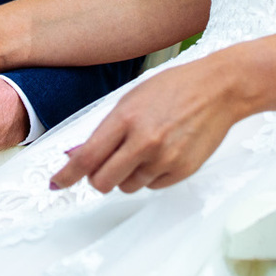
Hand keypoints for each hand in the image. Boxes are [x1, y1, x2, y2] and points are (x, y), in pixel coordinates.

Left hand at [49, 56, 240, 193]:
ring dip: (126, 175)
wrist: (218, 89)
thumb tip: (76, 155)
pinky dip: (150, 176)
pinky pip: (151, 187)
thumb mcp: (131, 99)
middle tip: (105, 165)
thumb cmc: (175, 88)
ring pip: (127, 187)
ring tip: (143, 149)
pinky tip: (162, 153)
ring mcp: (164, 160)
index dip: (67, 175)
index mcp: (126, 118)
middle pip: (102, 182)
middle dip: (97, 177)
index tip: (57, 183)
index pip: (87, 158)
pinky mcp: (181, 172)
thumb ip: (104, 130)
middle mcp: (144, 142)